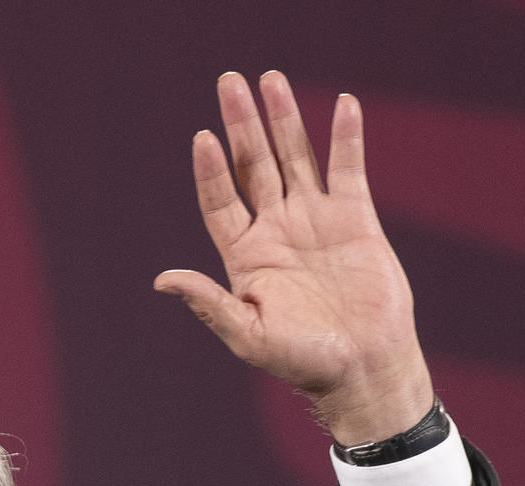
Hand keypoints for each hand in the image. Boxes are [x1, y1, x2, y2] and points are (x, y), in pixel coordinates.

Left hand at [155, 72, 433, 445]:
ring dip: (283, 119)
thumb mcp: (246, 335)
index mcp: (245, 255)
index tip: (203, 137)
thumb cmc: (302, 361)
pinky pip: (348, 169)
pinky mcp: (355, 219)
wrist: (362, 367)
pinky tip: (341, 104)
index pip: (220, 201)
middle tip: (229, 81)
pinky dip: (345, 137)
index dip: (212, 170)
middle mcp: (276, 230)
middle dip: (241, 124)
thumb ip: (209, 303)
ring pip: (295, 157)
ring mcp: (315, 220)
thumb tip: (163, 280)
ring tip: (270, 79)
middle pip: (254, 165)